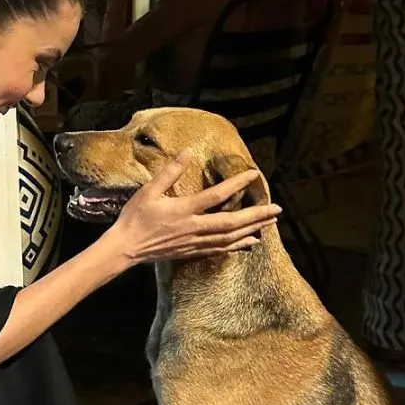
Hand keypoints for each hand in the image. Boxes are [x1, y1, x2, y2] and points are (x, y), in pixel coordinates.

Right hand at [107, 155, 282, 264]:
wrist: (126, 248)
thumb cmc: (135, 218)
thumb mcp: (149, 191)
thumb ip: (170, 173)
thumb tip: (187, 153)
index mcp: (185, 210)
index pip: (217, 196)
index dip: (237, 184)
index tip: (254, 175)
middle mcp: (194, 228)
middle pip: (233, 222)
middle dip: (257, 215)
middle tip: (278, 209)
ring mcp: (196, 242)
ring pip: (231, 238)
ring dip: (253, 229)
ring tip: (271, 222)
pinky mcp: (194, 251)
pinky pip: (222, 249)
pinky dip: (239, 245)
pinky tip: (252, 242)